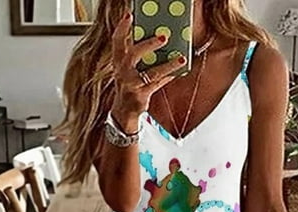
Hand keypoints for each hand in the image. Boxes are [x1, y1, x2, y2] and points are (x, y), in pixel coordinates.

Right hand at [110, 12, 184, 130]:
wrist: (124, 111)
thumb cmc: (129, 84)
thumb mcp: (129, 68)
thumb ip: (138, 54)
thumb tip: (158, 38)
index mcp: (118, 61)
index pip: (117, 42)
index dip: (121, 28)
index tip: (129, 16)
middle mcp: (122, 72)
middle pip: (133, 55)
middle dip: (149, 44)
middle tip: (164, 37)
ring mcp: (131, 85)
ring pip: (151, 73)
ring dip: (167, 65)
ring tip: (180, 58)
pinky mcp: (140, 96)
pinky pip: (157, 84)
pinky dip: (168, 76)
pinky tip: (178, 71)